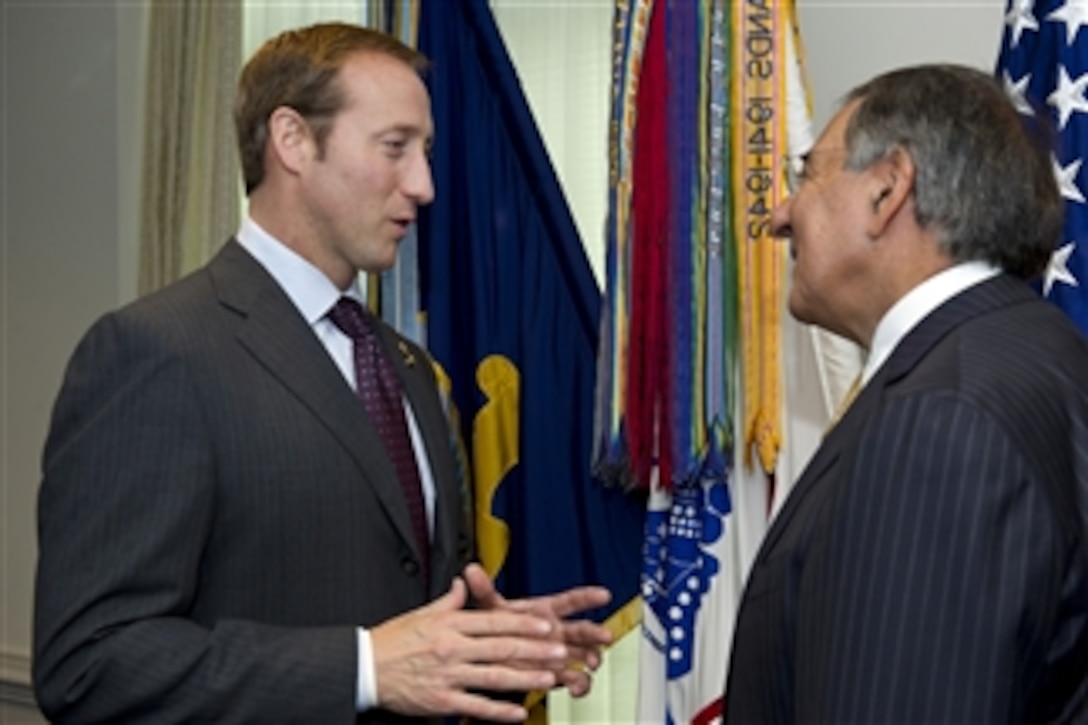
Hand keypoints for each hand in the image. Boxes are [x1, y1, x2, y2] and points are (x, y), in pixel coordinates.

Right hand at [370, 575, 569, 721]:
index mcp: (450, 623)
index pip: (495, 621)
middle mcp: (452, 647)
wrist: (365, 667)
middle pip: (501, 647)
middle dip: (534, 649)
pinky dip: (498, 710)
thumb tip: (464, 583)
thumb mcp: (422, 613)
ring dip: (525, 678)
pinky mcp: (441, 699)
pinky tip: (517, 712)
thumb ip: (449, 600)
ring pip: (494, 676)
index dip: (524, 623)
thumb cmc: (391, 641)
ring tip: (549, 678)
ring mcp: (448, 674)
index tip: (546, 624)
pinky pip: (475, 705)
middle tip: (560, 650)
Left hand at [463, 562, 612, 696]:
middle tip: (604, 635)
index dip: (587, 597)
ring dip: (592, 657)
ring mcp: (560, 653)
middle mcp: (557, 631)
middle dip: (595, 632)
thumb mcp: (491, 610)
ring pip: (585, 653)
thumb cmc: (499, 628)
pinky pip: (576, 679)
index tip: (603, 594)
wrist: (494, 656)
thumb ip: (484, 592)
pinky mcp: (558, 674)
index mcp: (545, 611)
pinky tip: (576, 687)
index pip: (570, 601)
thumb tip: (471, 571)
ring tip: (592, 662)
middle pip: (582, 629)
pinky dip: (580, 684)